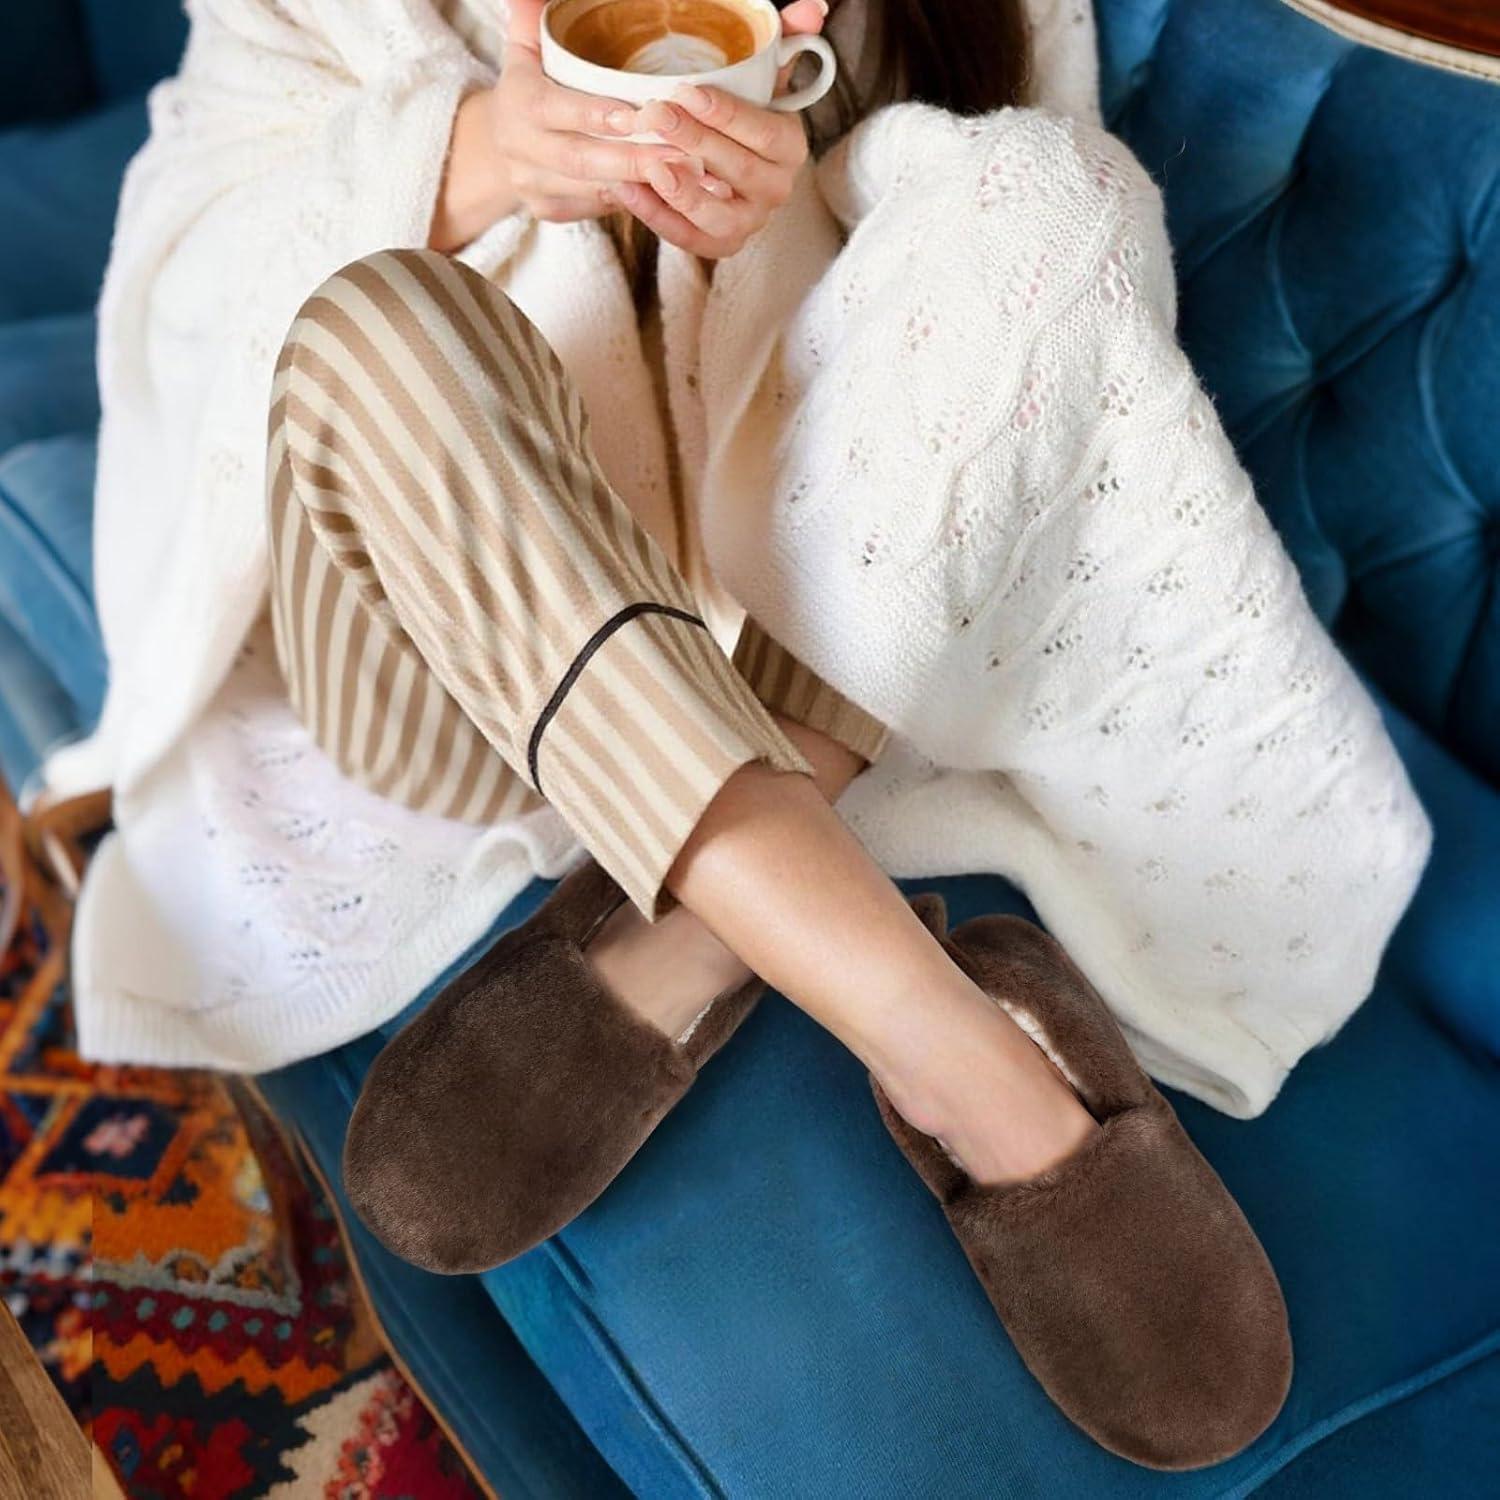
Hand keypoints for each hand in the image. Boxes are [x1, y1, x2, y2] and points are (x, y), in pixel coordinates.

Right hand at [430, 0, 719, 248]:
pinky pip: (596, 210)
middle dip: (631, 160)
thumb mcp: (524, 50)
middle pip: (579, 159)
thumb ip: (531, 19)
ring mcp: (533, 186)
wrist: (495, 146)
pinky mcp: (548, 211)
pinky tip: (668, 195)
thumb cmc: (527, 88)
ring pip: (592, 190)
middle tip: (678, 155)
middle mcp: (520, 151)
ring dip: (641, 186)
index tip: (635, 116)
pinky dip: (633, 202)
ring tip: (686, 177)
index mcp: (516, 104)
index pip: (553, 110)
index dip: (593, 115)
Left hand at [604, 0, 828, 259]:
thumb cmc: (735, 113)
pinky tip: (629, 191)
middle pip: (738, 170)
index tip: (687, 91)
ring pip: (719, 216)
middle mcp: (776, 190)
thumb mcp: (759, 75)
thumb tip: (815, 7)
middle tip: (655, 115)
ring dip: (683, 193)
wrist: (719, 164)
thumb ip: (783, 40)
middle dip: (695, 143)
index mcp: (790, 147)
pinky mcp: (721, 245)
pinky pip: (690, 239)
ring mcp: (750, 223)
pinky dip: (658, 218)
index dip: (728, 115)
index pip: (766, 133)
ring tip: (650, 166)